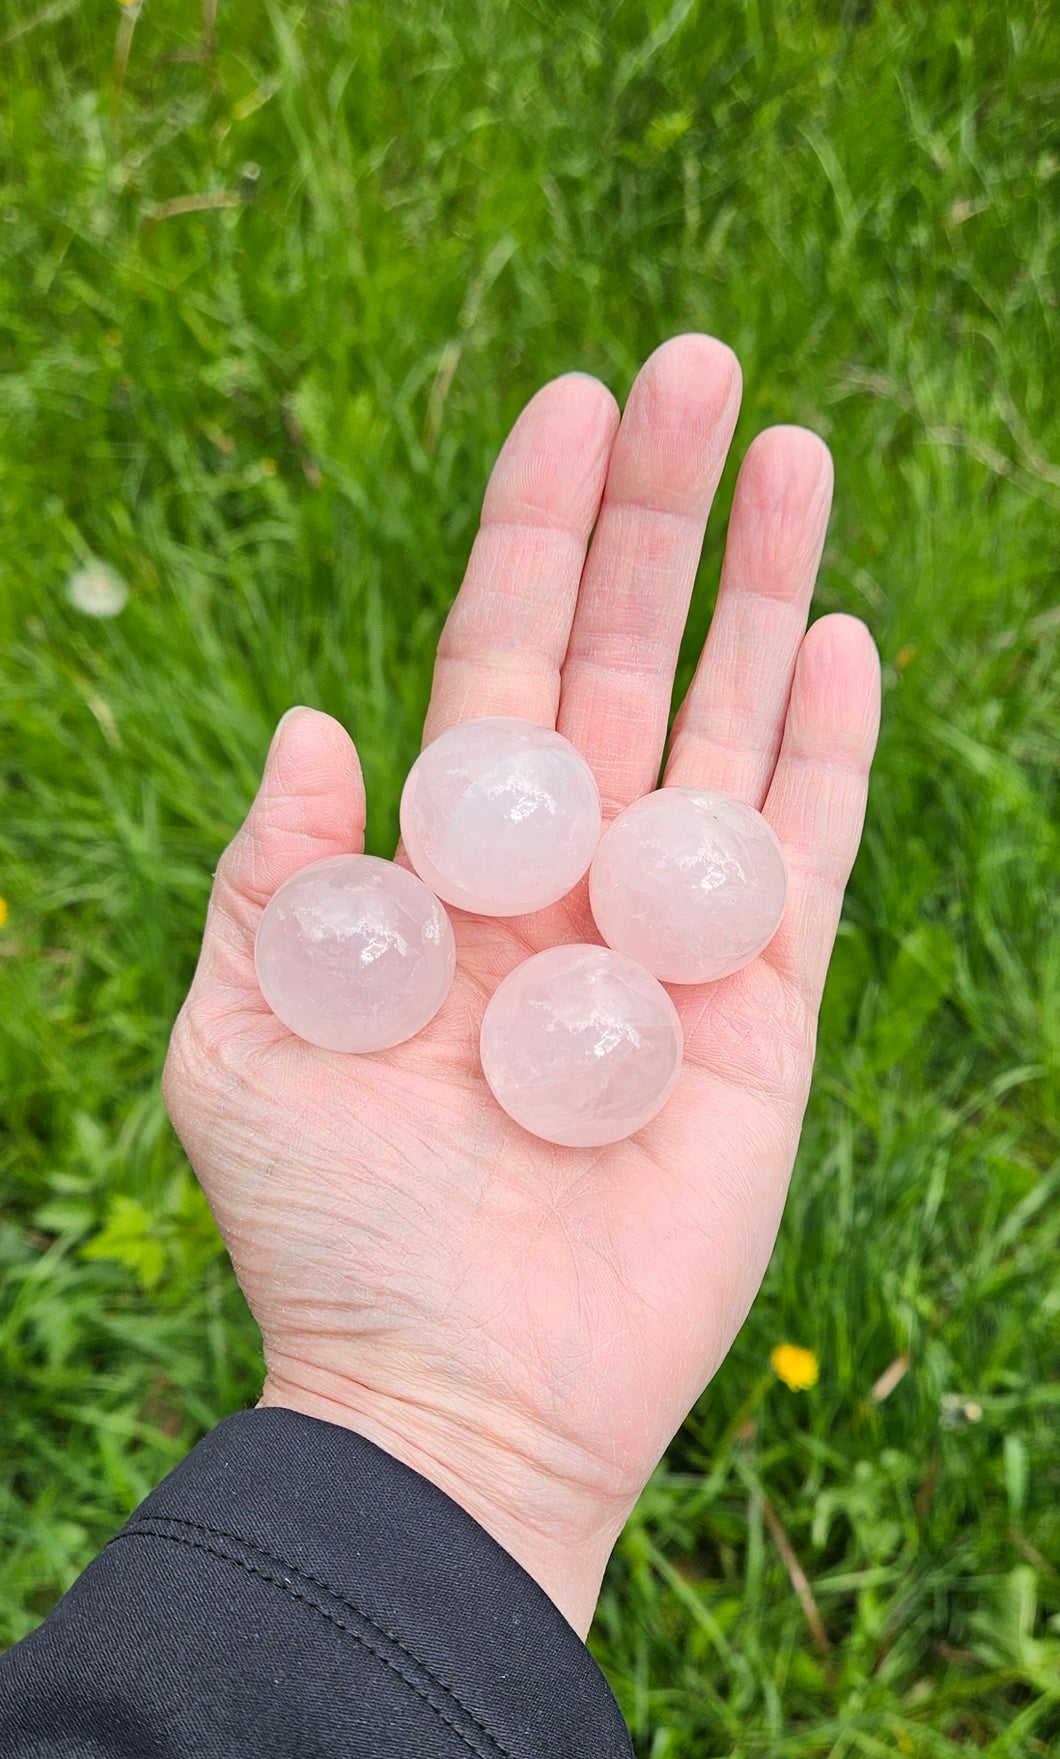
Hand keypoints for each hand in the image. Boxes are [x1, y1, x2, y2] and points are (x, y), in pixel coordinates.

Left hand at [163, 336, 879, 1637]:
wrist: (457, 1395)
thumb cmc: (331, 1235)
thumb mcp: (245, 1042)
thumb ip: (274, 879)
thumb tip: (318, 718)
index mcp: (444, 868)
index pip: (497, 657)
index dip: (533, 530)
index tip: (569, 401)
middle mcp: (562, 877)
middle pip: (625, 655)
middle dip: (661, 513)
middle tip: (701, 363)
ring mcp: (667, 937)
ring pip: (728, 720)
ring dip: (763, 586)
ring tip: (792, 443)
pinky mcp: (759, 1012)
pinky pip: (801, 849)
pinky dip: (825, 745)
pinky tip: (841, 632)